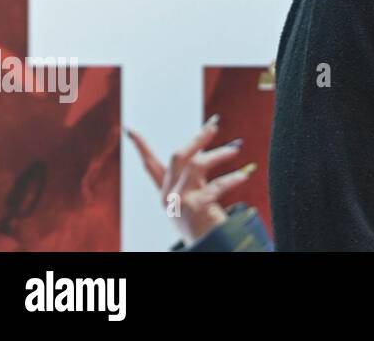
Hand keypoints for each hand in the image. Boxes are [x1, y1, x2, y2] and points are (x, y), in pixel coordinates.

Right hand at [125, 116, 255, 244]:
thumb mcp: (193, 193)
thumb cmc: (203, 219)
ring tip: (235, 151)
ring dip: (218, 155)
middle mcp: (168, 195)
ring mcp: (180, 201)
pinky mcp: (195, 208)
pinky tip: (245, 175)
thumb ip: (195, 171)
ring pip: (196, 165)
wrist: (207, 246)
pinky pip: (215, 186)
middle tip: (214, 126)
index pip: (150, 165)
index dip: (140, 146)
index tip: (128, 129)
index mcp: (165, 191)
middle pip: (177, 158)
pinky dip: (232, 179)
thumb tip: (208, 138)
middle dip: (196, 139)